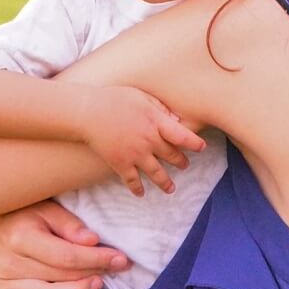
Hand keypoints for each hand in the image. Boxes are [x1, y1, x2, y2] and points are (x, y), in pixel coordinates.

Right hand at [0, 200, 130, 288]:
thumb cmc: (25, 207)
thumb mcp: (47, 205)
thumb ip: (69, 224)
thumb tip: (92, 241)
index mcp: (22, 236)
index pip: (67, 256)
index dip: (97, 259)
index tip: (121, 259)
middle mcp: (9, 260)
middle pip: (58, 277)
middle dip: (92, 273)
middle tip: (116, 269)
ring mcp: (0, 277)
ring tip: (96, 285)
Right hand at [79, 86, 205, 195]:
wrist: (87, 112)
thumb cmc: (114, 98)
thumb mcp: (141, 95)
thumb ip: (160, 108)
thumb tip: (176, 119)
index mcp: (156, 122)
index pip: (183, 137)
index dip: (195, 144)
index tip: (201, 147)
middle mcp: (149, 140)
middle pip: (172, 156)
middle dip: (181, 162)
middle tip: (185, 165)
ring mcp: (135, 154)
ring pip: (157, 174)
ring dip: (166, 183)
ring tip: (171, 188)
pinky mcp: (120, 164)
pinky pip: (132, 181)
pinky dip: (137, 188)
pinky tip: (140, 193)